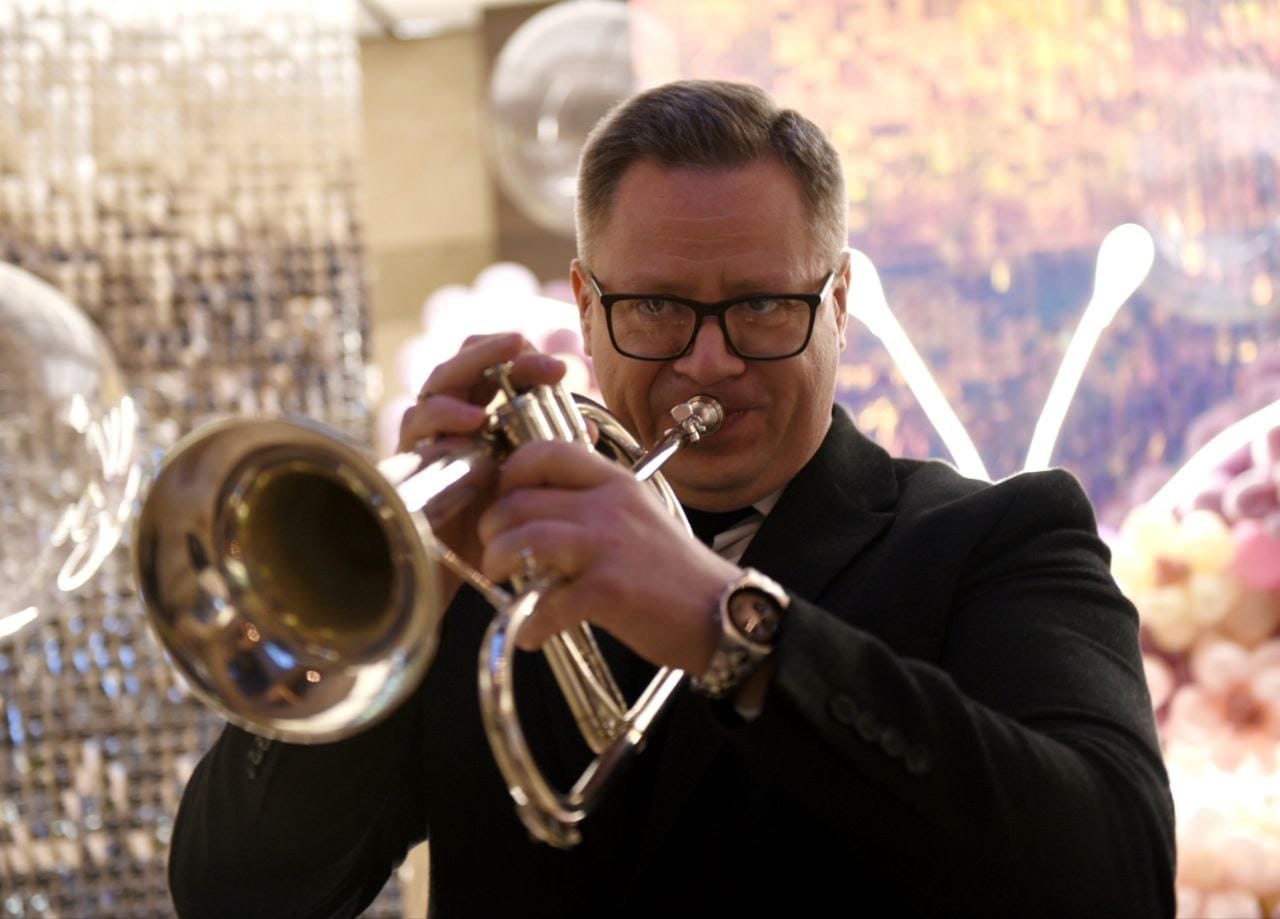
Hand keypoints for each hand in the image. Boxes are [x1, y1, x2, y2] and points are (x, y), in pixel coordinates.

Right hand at [398, 333, 565, 596]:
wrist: (459, 576)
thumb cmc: (494, 527)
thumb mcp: (532, 487)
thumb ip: (556, 456)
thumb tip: (590, 427)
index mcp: (483, 417)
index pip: (496, 370)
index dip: (524, 360)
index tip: (562, 369)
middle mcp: (451, 422)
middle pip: (460, 365)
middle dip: (490, 351)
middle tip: (520, 345)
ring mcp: (427, 439)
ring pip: (433, 390)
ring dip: (461, 379)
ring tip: (492, 391)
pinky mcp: (407, 463)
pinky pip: (416, 431)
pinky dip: (441, 422)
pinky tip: (469, 427)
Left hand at [476, 440, 742, 673]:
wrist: (721, 613)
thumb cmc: (673, 570)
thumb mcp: (638, 513)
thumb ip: (595, 501)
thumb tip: (540, 504)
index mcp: (615, 482)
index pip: (545, 452)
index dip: (510, 473)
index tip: (505, 499)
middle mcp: (609, 506)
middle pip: (520, 501)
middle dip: (492, 529)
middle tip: (496, 551)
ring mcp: (608, 547)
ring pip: (523, 540)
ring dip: (498, 564)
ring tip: (504, 581)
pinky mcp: (608, 591)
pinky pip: (546, 602)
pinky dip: (529, 622)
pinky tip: (532, 633)